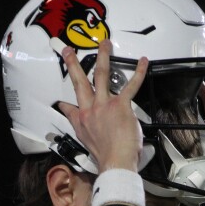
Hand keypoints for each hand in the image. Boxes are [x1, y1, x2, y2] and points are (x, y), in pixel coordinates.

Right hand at [57, 40, 148, 172]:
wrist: (115, 161)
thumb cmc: (105, 155)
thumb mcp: (87, 142)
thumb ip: (80, 128)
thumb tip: (74, 121)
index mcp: (82, 120)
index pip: (71, 107)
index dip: (66, 102)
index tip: (62, 98)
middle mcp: (91, 109)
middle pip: (80, 82)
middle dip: (73, 64)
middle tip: (68, 51)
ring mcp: (105, 105)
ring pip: (101, 75)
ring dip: (103, 57)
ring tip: (105, 44)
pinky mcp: (121, 105)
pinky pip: (130, 85)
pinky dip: (138, 73)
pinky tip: (142, 61)